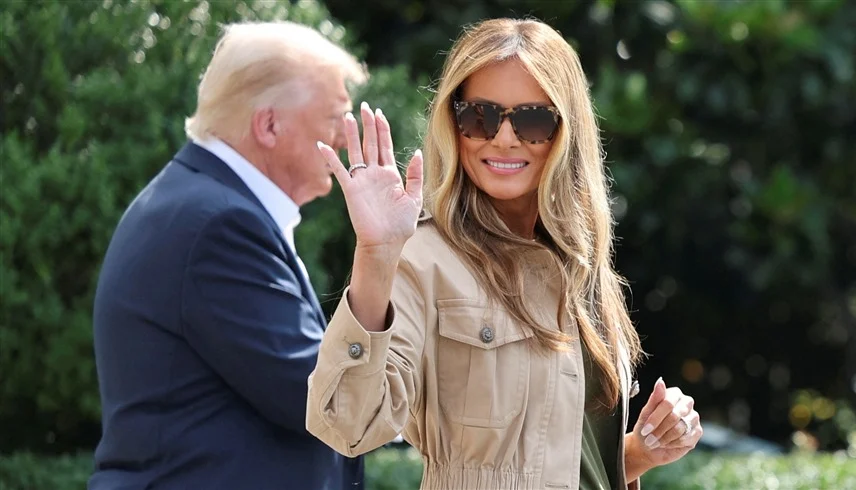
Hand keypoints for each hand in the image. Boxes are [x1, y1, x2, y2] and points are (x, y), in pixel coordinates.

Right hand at [316, 102, 422, 253]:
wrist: (386, 243)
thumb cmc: (400, 225)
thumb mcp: (414, 198)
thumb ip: (415, 176)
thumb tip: (417, 153)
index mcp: (390, 174)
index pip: (385, 146)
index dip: (382, 129)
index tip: (379, 113)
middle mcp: (375, 174)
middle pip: (370, 143)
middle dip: (368, 124)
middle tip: (366, 106)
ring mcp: (362, 180)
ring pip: (355, 152)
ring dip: (352, 134)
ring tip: (348, 116)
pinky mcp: (351, 190)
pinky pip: (339, 171)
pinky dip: (331, 158)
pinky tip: (323, 145)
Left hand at [628, 378, 701, 470]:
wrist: (650, 447)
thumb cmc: (646, 428)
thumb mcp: (646, 413)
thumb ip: (654, 398)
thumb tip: (660, 381)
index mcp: (674, 394)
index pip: (667, 403)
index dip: (655, 418)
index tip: (645, 430)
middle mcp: (686, 403)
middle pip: (674, 416)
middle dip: (659, 430)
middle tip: (649, 439)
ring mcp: (694, 417)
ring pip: (680, 429)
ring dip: (664, 438)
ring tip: (656, 441)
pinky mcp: (698, 431)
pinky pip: (686, 439)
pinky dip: (673, 444)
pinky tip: (667, 443)